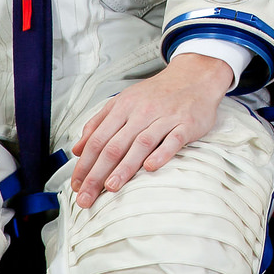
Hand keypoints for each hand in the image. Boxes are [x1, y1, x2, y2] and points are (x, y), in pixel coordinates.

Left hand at [68, 54, 231, 206]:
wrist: (196, 76)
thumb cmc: (158, 93)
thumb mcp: (124, 101)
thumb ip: (98, 123)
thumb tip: (77, 149)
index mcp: (124, 107)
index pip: (98, 139)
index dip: (85, 164)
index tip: (77, 186)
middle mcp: (142, 112)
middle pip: (115, 145)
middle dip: (97, 174)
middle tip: (87, 197)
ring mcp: (165, 117)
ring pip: (141, 144)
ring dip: (125, 167)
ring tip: (111, 187)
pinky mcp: (187, 123)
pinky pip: (173, 140)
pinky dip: (162, 153)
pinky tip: (151, 167)